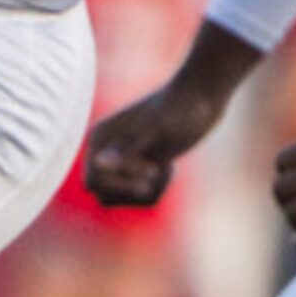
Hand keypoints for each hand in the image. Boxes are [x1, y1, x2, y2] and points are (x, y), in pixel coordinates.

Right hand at [85, 82, 226, 207]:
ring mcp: (122, 161)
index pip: (94, 180)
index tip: (152, 169)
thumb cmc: (179, 108)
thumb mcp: (155, 128)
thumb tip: (98, 163)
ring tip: (166, 169)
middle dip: (131, 190)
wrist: (201, 98)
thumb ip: (126, 148)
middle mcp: (105, 150)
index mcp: (100, 138)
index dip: (120, 184)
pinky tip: (170, 168)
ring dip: (143, 193)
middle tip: (159, 170)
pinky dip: (155, 190)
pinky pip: (137, 196)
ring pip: (117, 198)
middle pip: (102, 193)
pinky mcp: (140, 168)